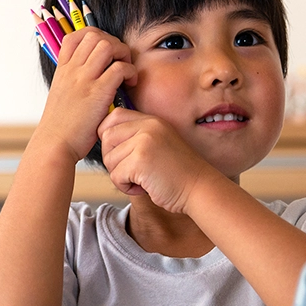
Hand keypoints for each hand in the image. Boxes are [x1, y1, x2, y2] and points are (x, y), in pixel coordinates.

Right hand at [36, 28, 137, 161]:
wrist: (55, 144)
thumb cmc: (61, 126)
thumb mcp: (61, 96)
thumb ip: (73, 82)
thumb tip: (89, 76)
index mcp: (63, 69)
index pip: (75, 36)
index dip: (94, 36)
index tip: (106, 52)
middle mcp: (72, 70)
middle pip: (94, 35)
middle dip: (113, 43)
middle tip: (120, 61)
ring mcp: (84, 79)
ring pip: (107, 46)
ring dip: (123, 54)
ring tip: (126, 71)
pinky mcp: (98, 93)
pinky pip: (119, 68)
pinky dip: (130, 71)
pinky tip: (130, 83)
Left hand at [98, 109, 222, 213]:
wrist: (199, 189)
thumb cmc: (179, 173)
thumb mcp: (159, 144)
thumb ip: (137, 137)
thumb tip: (105, 137)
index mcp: (152, 120)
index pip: (114, 116)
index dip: (109, 135)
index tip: (121, 153)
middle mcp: (148, 126)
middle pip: (106, 137)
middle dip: (112, 158)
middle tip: (132, 171)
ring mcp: (144, 141)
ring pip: (109, 159)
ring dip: (120, 175)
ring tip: (142, 180)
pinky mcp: (140, 160)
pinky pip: (116, 175)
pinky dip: (126, 187)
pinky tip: (144, 187)